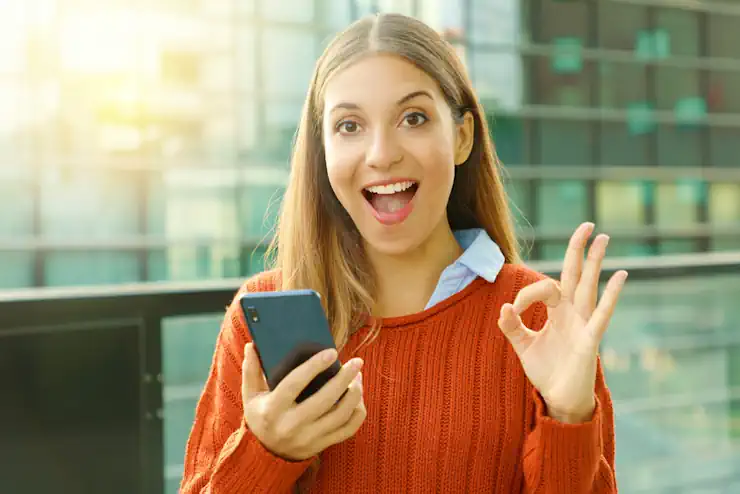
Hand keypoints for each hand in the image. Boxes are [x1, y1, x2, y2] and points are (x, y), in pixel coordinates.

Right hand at [242, 343, 365, 460]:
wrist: (265, 454)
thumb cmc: (260, 415)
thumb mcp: (251, 395)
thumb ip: (251, 370)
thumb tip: (252, 345)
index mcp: (272, 410)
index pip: (295, 384)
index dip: (314, 366)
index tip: (332, 352)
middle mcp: (291, 426)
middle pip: (325, 400)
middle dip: (344, 378)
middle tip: (356, 362)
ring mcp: (308, 438)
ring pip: (341, 415)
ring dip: (355, 394)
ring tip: (358, 377)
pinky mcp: (321, 446)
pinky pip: (348, 430)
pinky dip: (358, 412)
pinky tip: (358, 398)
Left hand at [498, 223, 626, 423]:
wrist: (558, 400)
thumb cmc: (546, 371)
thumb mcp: (523, 346)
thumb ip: (512, 326)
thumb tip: (503, 307)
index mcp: (557, 312)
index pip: (544, 287)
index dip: (525, 295)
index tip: (511, 311)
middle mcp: (573, 313)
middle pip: (576, 274)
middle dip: (579, 250)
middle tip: (587, 224)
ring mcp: (584, 324)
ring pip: (589, 286)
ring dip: (595, 262)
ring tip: (603, 238)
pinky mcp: (591, 340)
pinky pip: (602, 313)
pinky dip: (612, 295)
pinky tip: (622, 275)